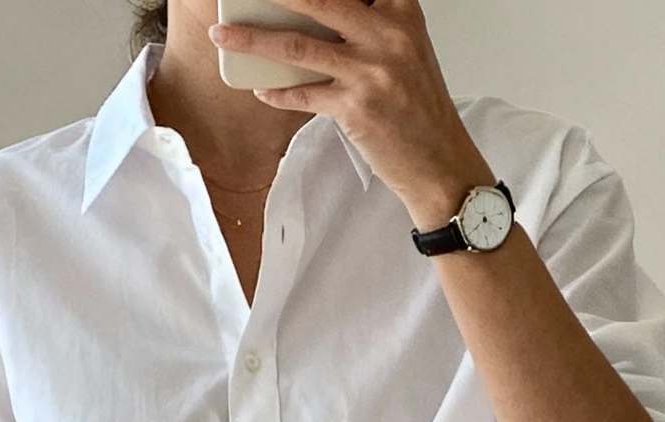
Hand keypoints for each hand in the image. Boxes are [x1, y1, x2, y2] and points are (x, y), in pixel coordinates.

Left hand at [210, 0, 488, 226]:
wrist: (439, 163)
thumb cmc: (419, 110)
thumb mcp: (405, 51)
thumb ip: (370, 27)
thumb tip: (319, 16)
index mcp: (401, 12)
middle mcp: (387, 34)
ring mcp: (370, 71)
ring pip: (297, 44)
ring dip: (253, 39)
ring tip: (224, 35)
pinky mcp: (355, 107)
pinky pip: (303, 94)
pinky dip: (278, 92)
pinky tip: (263, 88)